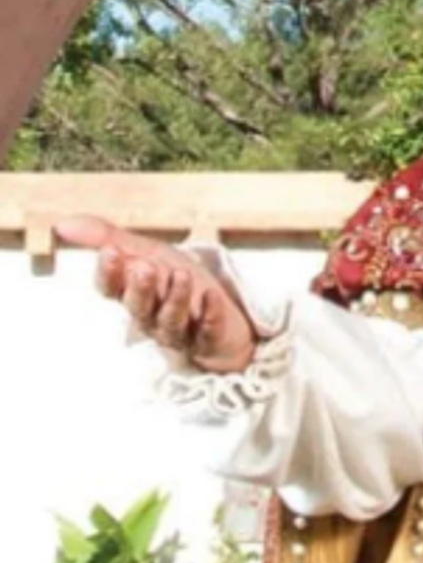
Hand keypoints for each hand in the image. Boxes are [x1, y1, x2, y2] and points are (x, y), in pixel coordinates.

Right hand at [54, 215, 256, 372]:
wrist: (221, 315)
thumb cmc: (176, 282)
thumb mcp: (147, 253)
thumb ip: (108, 238)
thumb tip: (62, 224)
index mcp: (131, 294)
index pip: (111, 289)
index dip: (109, 273)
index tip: (110, 252)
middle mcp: (150, 315)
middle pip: (138, 306)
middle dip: (139, 287)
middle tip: (144, 266)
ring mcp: (179, 329)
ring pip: (170, 319)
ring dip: (175, 298)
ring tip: (182, 275)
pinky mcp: (208, 338)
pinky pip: (207, 330)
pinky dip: (210, 314)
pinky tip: (213, 297)